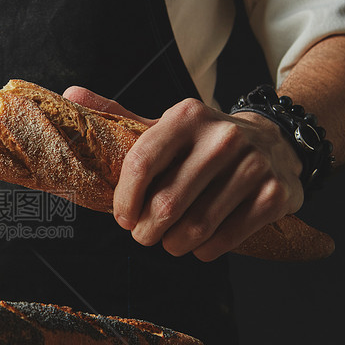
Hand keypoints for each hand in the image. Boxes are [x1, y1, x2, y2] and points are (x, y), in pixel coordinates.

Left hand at [63, 87, 303, 260]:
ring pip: (196, 227)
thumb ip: (117, 114)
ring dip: (175, 245)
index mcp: (185, 116)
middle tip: (145, 236)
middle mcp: (222, 137)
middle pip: (167, 204)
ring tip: (170, 242)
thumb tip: (69, 93)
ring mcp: (253, 164)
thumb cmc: (201, 141)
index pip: (141, 164)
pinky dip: (206, 251)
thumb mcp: (163, 125)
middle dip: (147, 231)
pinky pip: (227, 238)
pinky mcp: (275, 194)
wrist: (273, 140)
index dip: (125, 200)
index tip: (122, 218)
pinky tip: (200, 244)